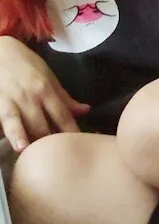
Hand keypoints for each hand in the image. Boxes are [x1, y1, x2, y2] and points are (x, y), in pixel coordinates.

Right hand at [0, 37, 89, 152]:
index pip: (63, 115)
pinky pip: (6, 120)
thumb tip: (85, 110)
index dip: (71, 132)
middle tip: (61, 159)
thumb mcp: (48, 76)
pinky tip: (16, 145)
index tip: (80, 146)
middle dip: (51, 142)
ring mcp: (13, 100)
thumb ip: (64, 96)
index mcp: (47, 89)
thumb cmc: (26, 64)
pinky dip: (12, 133)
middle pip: (44, 124)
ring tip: (36, 155)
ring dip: (32, 140)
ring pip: (25, 124)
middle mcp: (32, 97)